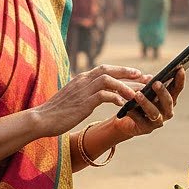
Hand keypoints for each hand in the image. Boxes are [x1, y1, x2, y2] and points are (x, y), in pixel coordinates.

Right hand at [32, 64, 151, 138]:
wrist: (42, 119)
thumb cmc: (57, 112)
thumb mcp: (73, 98)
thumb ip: (85, 93)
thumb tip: (98, 95)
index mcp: (82, 78)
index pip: (105, 69)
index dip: (122, 70)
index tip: (137, 73)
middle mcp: (83, 80)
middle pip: (110, 70)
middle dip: (129, 73)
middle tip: (146, 77)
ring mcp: (83, 90)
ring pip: (109, 80)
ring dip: (125, 86)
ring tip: (138, 94)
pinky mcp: (83, 102)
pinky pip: (104, 95)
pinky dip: (115, 98)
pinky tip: (123, 104)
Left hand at [108, 67, 184, 141]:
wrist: (126, 121)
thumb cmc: (137, 102)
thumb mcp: (142, 90)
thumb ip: (147, 84)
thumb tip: (149, 77)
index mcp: (169, 100)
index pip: (177, 89)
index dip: (180, 79)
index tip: (180, 69)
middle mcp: (167, 111)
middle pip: (168, 101)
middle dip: (162, 92)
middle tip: (156, 83)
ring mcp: (158, 121)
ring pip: (154, 112)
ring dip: (146, 103)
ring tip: (138, 95)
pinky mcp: (146, 129)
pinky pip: (140, 120)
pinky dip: (134, 113)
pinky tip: (127, 108)